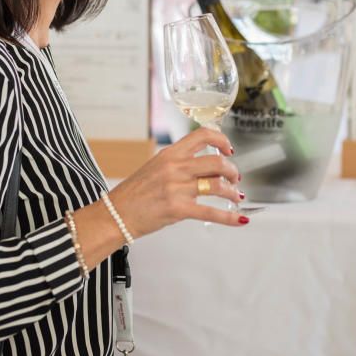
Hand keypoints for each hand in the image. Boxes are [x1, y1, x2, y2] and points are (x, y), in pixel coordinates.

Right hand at [108, 128, 244, 237]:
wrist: (115, 215)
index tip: (229, 149)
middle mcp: (175, 168)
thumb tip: (203, 166)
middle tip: (235, 178)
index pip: (203, 135)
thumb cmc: (133, 194)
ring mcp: (177, 188)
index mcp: (170, 154)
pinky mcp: (178, 209)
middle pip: (217, 162)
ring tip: (236, 196)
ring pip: (218, 185)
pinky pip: (211, 212)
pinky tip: (240, 219)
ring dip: (232, 192)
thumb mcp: (155, 167)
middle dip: (232, 171)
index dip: (222, 140)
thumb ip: (178, 163)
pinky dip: (229, 217)